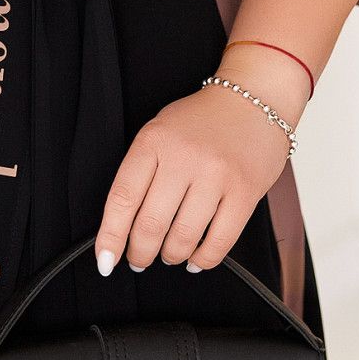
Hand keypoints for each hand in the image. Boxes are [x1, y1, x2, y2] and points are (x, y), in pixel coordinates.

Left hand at [92, 81, 290, 274]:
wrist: (253, 99)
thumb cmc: (201, 121)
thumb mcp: (159, 132)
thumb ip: (141, 171)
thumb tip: (123, 223)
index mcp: (154, 142)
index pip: (123, 198)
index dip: (111, 236)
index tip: (105, 260)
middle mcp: (184, 158)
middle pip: (151, 224)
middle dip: (140, 254)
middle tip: (139, 260)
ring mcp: (216, 176)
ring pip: (184, 237)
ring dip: (171, 256)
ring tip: (169, 254)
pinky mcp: (245, 192)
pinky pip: (220, 241)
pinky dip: (204, 259)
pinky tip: (196, 258)